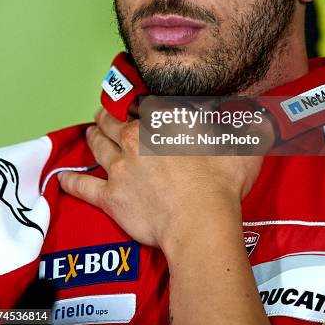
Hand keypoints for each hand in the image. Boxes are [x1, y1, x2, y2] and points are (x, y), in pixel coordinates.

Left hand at [58, 107, 272, 252]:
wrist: (200, 224)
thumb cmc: (220, 184)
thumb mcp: (242, 148)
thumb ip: (247, 127)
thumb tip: (261, 114)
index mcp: (160, 122)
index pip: (142, 103)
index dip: (137, 100)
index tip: (134, 100)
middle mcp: (134, 139)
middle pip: (112, 120)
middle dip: (107, 114)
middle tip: (105, 112)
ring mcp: (118, 167)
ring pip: (96, 145)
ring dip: (91, 136)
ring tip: (89, 131)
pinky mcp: (109, 197)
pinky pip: (83, 187)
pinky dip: (72, 182)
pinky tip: (63, 179)